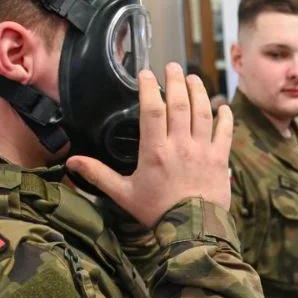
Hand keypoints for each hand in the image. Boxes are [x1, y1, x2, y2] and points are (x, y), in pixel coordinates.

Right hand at [67, 63, 232, 227]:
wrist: (192, 230)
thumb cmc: (157, 212)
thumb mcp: (123, 194)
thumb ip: (99, 174)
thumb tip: (72, 162)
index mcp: (155, 151)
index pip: (152, 109)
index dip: (149, 88)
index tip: (146, 73)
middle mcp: (181, 145)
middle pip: (180, 103)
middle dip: (176, 81)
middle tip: (173, 66)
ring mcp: (203, 150)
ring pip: (203, 112)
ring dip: (199, 91)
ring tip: (193, 78)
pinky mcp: (220, 159)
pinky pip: (225, 132)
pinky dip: (225, 117)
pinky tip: (223, 106)